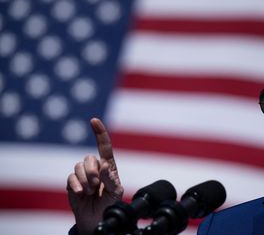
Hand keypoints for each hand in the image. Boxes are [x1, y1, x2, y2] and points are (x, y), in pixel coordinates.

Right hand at [67, 118, 123, 234]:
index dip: (99, 133)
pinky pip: (71, 177)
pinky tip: (82, 194)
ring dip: (85, 180)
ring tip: (91, 192)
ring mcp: (82, 175)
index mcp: (108, 167)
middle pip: (89, 158)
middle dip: (92, 172)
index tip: (94, 120)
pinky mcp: (72, 183)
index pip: (104, 147)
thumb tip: (104, 164)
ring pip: (79, 166)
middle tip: (97, 185)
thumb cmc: (110, 204)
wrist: (96, 219)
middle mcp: (95, 168)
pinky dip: (76, 185)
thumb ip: (110, 178)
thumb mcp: (115, 192)